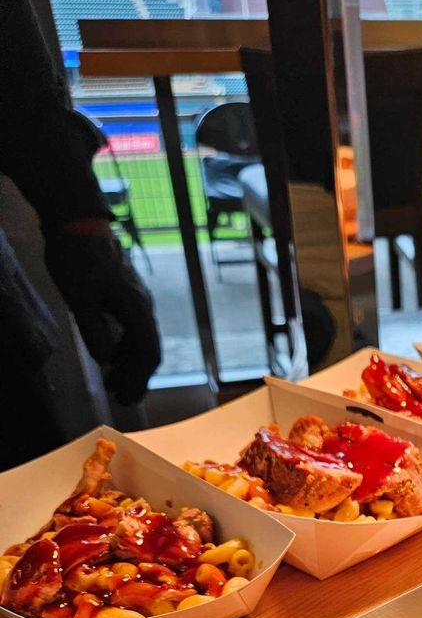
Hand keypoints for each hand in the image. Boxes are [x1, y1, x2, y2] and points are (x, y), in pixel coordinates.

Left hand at [44, 222, 161, 405]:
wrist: (78, 219)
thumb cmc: (77, 257)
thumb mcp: (80, 298)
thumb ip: (94, 330)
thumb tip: (107, 361)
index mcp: (136, 308)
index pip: (148, 352)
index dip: (139, 378)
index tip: (127, 397)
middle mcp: (143, 305)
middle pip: (148, 349)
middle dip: (136, 376)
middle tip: (121, 398)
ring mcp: (136, 298)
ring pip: (141, 339)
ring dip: (129, 363)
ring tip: (111, 381)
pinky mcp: (126, 293)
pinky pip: (133, 328)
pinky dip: (124, 346)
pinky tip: (110, 354)